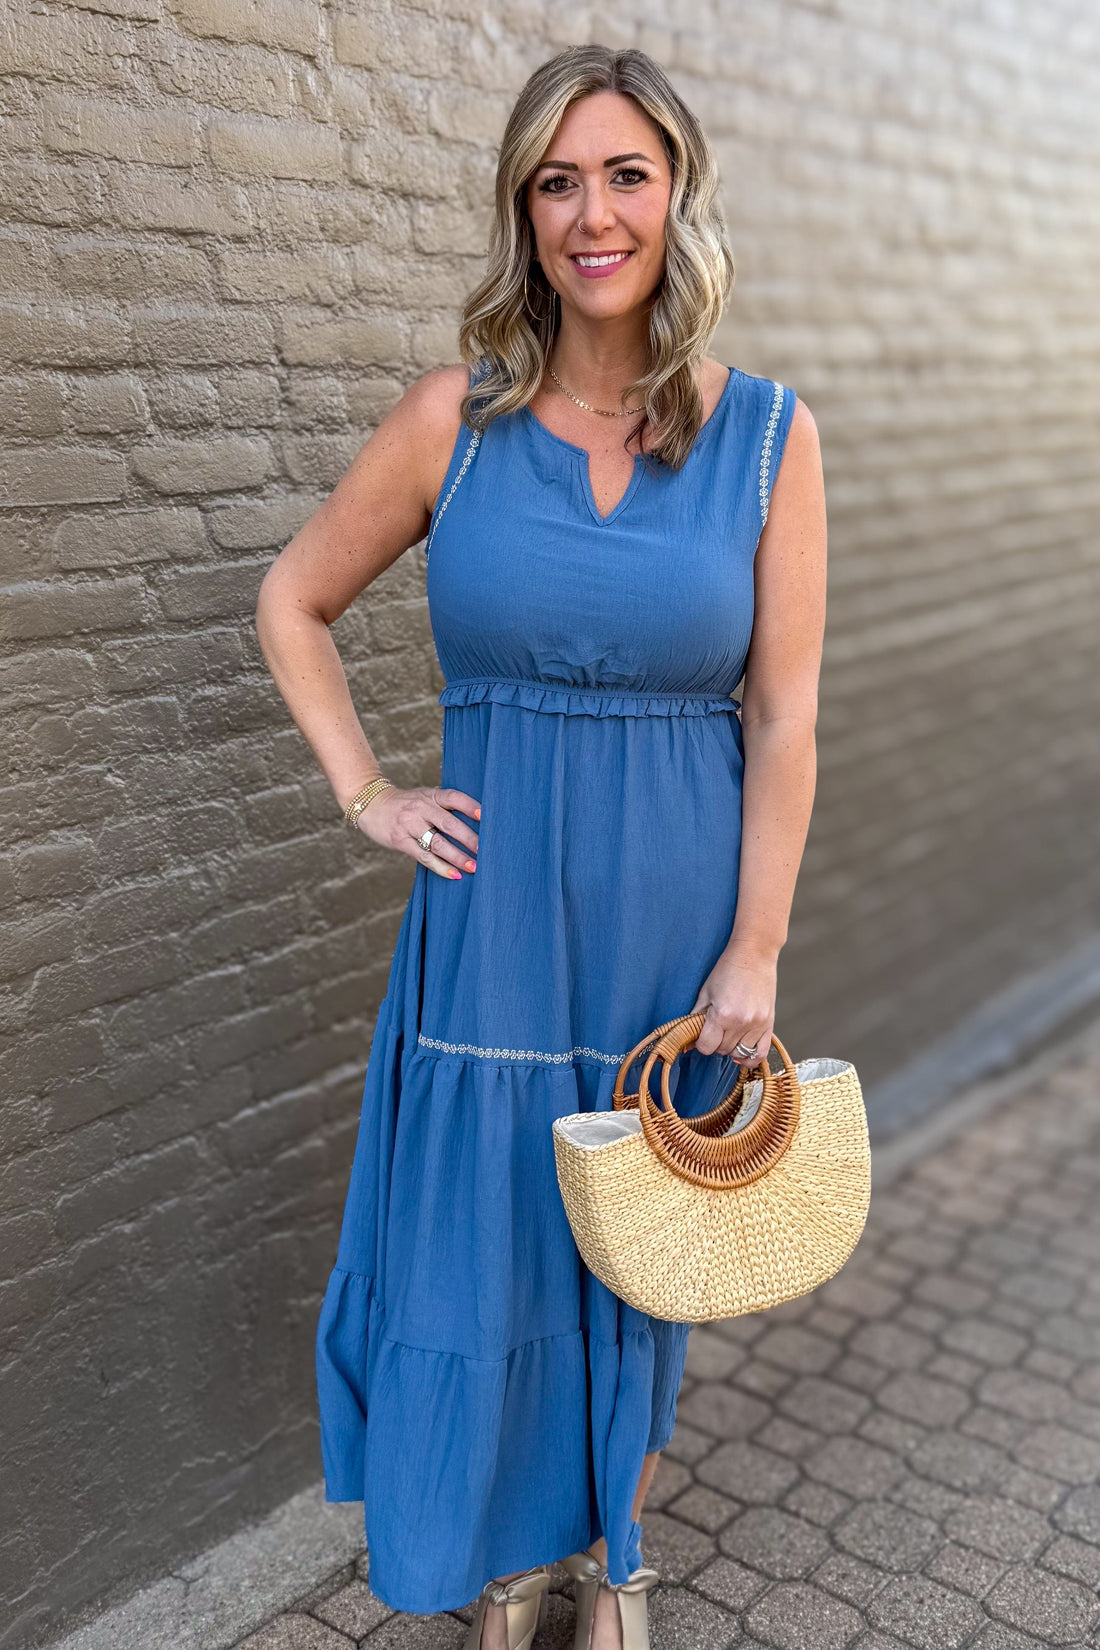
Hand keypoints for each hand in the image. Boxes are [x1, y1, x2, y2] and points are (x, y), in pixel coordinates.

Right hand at [356, 784, 480, 879]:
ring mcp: (410, 825)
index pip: (454, 798)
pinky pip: (424, 856)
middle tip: (486, 852)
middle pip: (449, 824)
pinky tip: (453, 874)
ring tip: (473, 867)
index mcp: (431, 796)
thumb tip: (475, 823)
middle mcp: (421, 808)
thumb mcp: (424, 797)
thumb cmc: (405, 804)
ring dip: (458, 857)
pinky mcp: (401, 841)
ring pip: (438, 843)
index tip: (485, 816)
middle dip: (469, 839)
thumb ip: (443, 807)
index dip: (470, 806)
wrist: (371, 804)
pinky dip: (440, 867)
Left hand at [689, 949, 776, 1069]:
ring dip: (730, 1049)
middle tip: (714, 1030)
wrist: (754, 955)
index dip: (700, 1044)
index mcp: (722, 1014)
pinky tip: (742, 1052)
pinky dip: (750, 1058)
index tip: (701, 1036)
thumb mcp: (705, 992)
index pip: (707, 1046)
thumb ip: (695, 1018)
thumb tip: (686, 1041)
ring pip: (740, 1054)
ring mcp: (757, 1025)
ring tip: (727, 1035)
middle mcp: (741, 1023)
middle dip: (715, 1044)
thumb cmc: (727, 970)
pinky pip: (761, 1053)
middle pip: (722, 1050)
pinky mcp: (769, 1024)